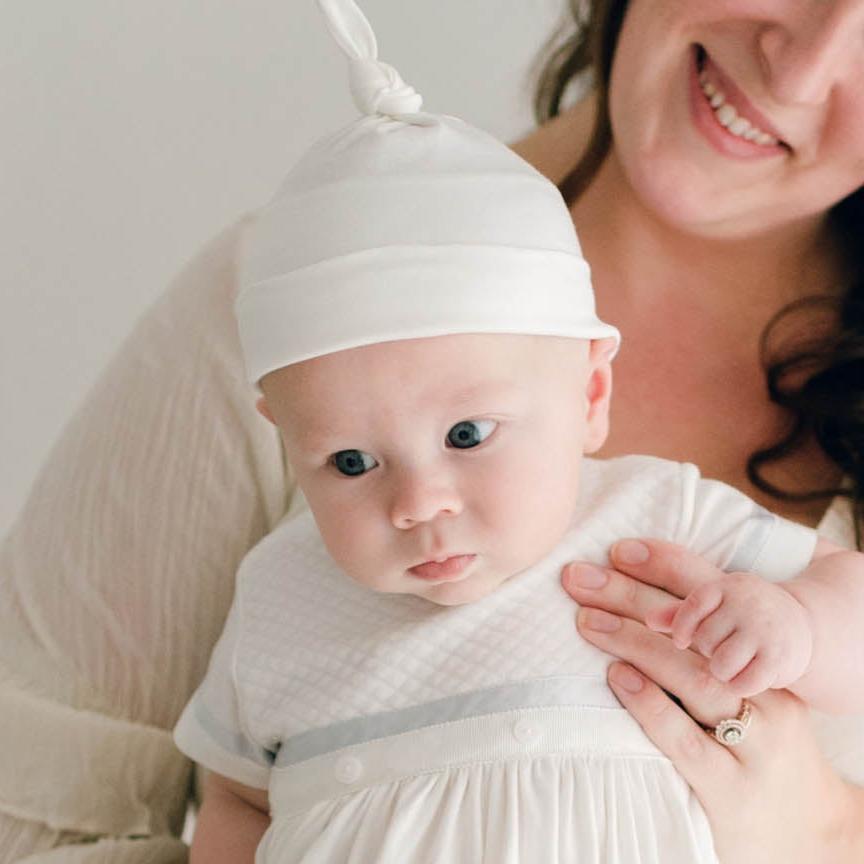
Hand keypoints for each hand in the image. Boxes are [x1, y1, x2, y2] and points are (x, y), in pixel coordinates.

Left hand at [561, 539, 863, 863]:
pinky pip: (685, 739)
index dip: (666, 568)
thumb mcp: (746, 689)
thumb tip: (635, 606)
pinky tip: (617, 679)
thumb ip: (702, 650)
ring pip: (692, 677)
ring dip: (633, 643)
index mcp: (763, 657)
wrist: (812, 827)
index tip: (616, 549)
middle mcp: (762, 690)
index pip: (714, 598)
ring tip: (587, 621)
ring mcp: (752, 739)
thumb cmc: (761, 742)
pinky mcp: (729, 786)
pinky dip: (650, 705)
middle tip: (578, 577)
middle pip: (693, 630)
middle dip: (631, 596)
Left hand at [645, 572, 812, 695]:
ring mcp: (766, 631)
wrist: (801, 626)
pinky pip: (744, 682)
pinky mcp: (781, 659)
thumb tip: (649, 620)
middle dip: (707, 651)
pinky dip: (740, 685)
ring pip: (722, 663)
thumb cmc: (741, 617)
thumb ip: (679, 613)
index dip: (682, 627)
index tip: (680, 641)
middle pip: (705, 639)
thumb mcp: (714, 607)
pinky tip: (745, 679)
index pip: (694, 605)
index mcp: (728, 586)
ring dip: (720, 671)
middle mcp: (748, 604)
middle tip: (719, 649)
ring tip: (729, 665)